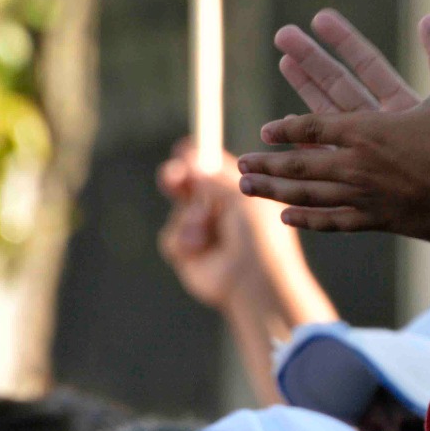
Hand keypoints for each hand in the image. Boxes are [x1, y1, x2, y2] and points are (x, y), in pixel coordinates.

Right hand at [157, 142, 335, 324]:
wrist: (253, 282)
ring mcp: (204, 233)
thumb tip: (189, 158)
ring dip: (189, 216)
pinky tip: (199, 247)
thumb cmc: (259, 237)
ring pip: (179, 211)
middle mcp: (222, 212)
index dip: (198, 158)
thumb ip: (213, 178)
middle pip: (191, 187)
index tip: (184, 148)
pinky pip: (170, 235)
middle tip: (171, 176)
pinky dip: (182, 238)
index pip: (215, 171)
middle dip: (178, 179)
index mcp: (243, 195)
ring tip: (205, 227)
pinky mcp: (188, 253)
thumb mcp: (241, 198)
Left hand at [240, 16, 429, 240]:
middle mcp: (357, 165)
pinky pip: (332, 220)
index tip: (265, 129)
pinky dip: (308, 218)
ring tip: (247, 188)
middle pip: (300, 163)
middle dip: (268, 161)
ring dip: (275, 190)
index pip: (316, 126)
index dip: (288, 127)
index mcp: (369, 132)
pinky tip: (289, 217)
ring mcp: (364, 197)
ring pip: (308, 194)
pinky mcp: (376, 220)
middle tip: (239, 164)